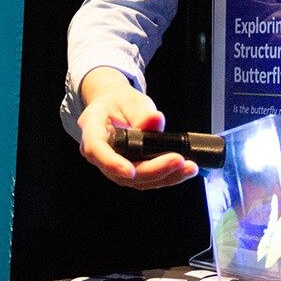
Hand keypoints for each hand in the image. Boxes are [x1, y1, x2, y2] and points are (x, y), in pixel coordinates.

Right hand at [76, 67, 197, 188]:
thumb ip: (142, 112)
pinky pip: (145, 179)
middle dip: (153, 170)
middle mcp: (98, 154)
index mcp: (92, 130)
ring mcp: (112, 166)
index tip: (131, 170)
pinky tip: (183, 170)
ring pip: (135, 180)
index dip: (113, 163)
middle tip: (178, 161)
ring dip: (164, 177)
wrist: (116, 107)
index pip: (97, 150)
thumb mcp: (130, 99)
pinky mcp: (128, 171)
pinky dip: (166, 176)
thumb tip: (156, 121)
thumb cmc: (119, 102)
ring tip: (188, 168)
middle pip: (121, 172)